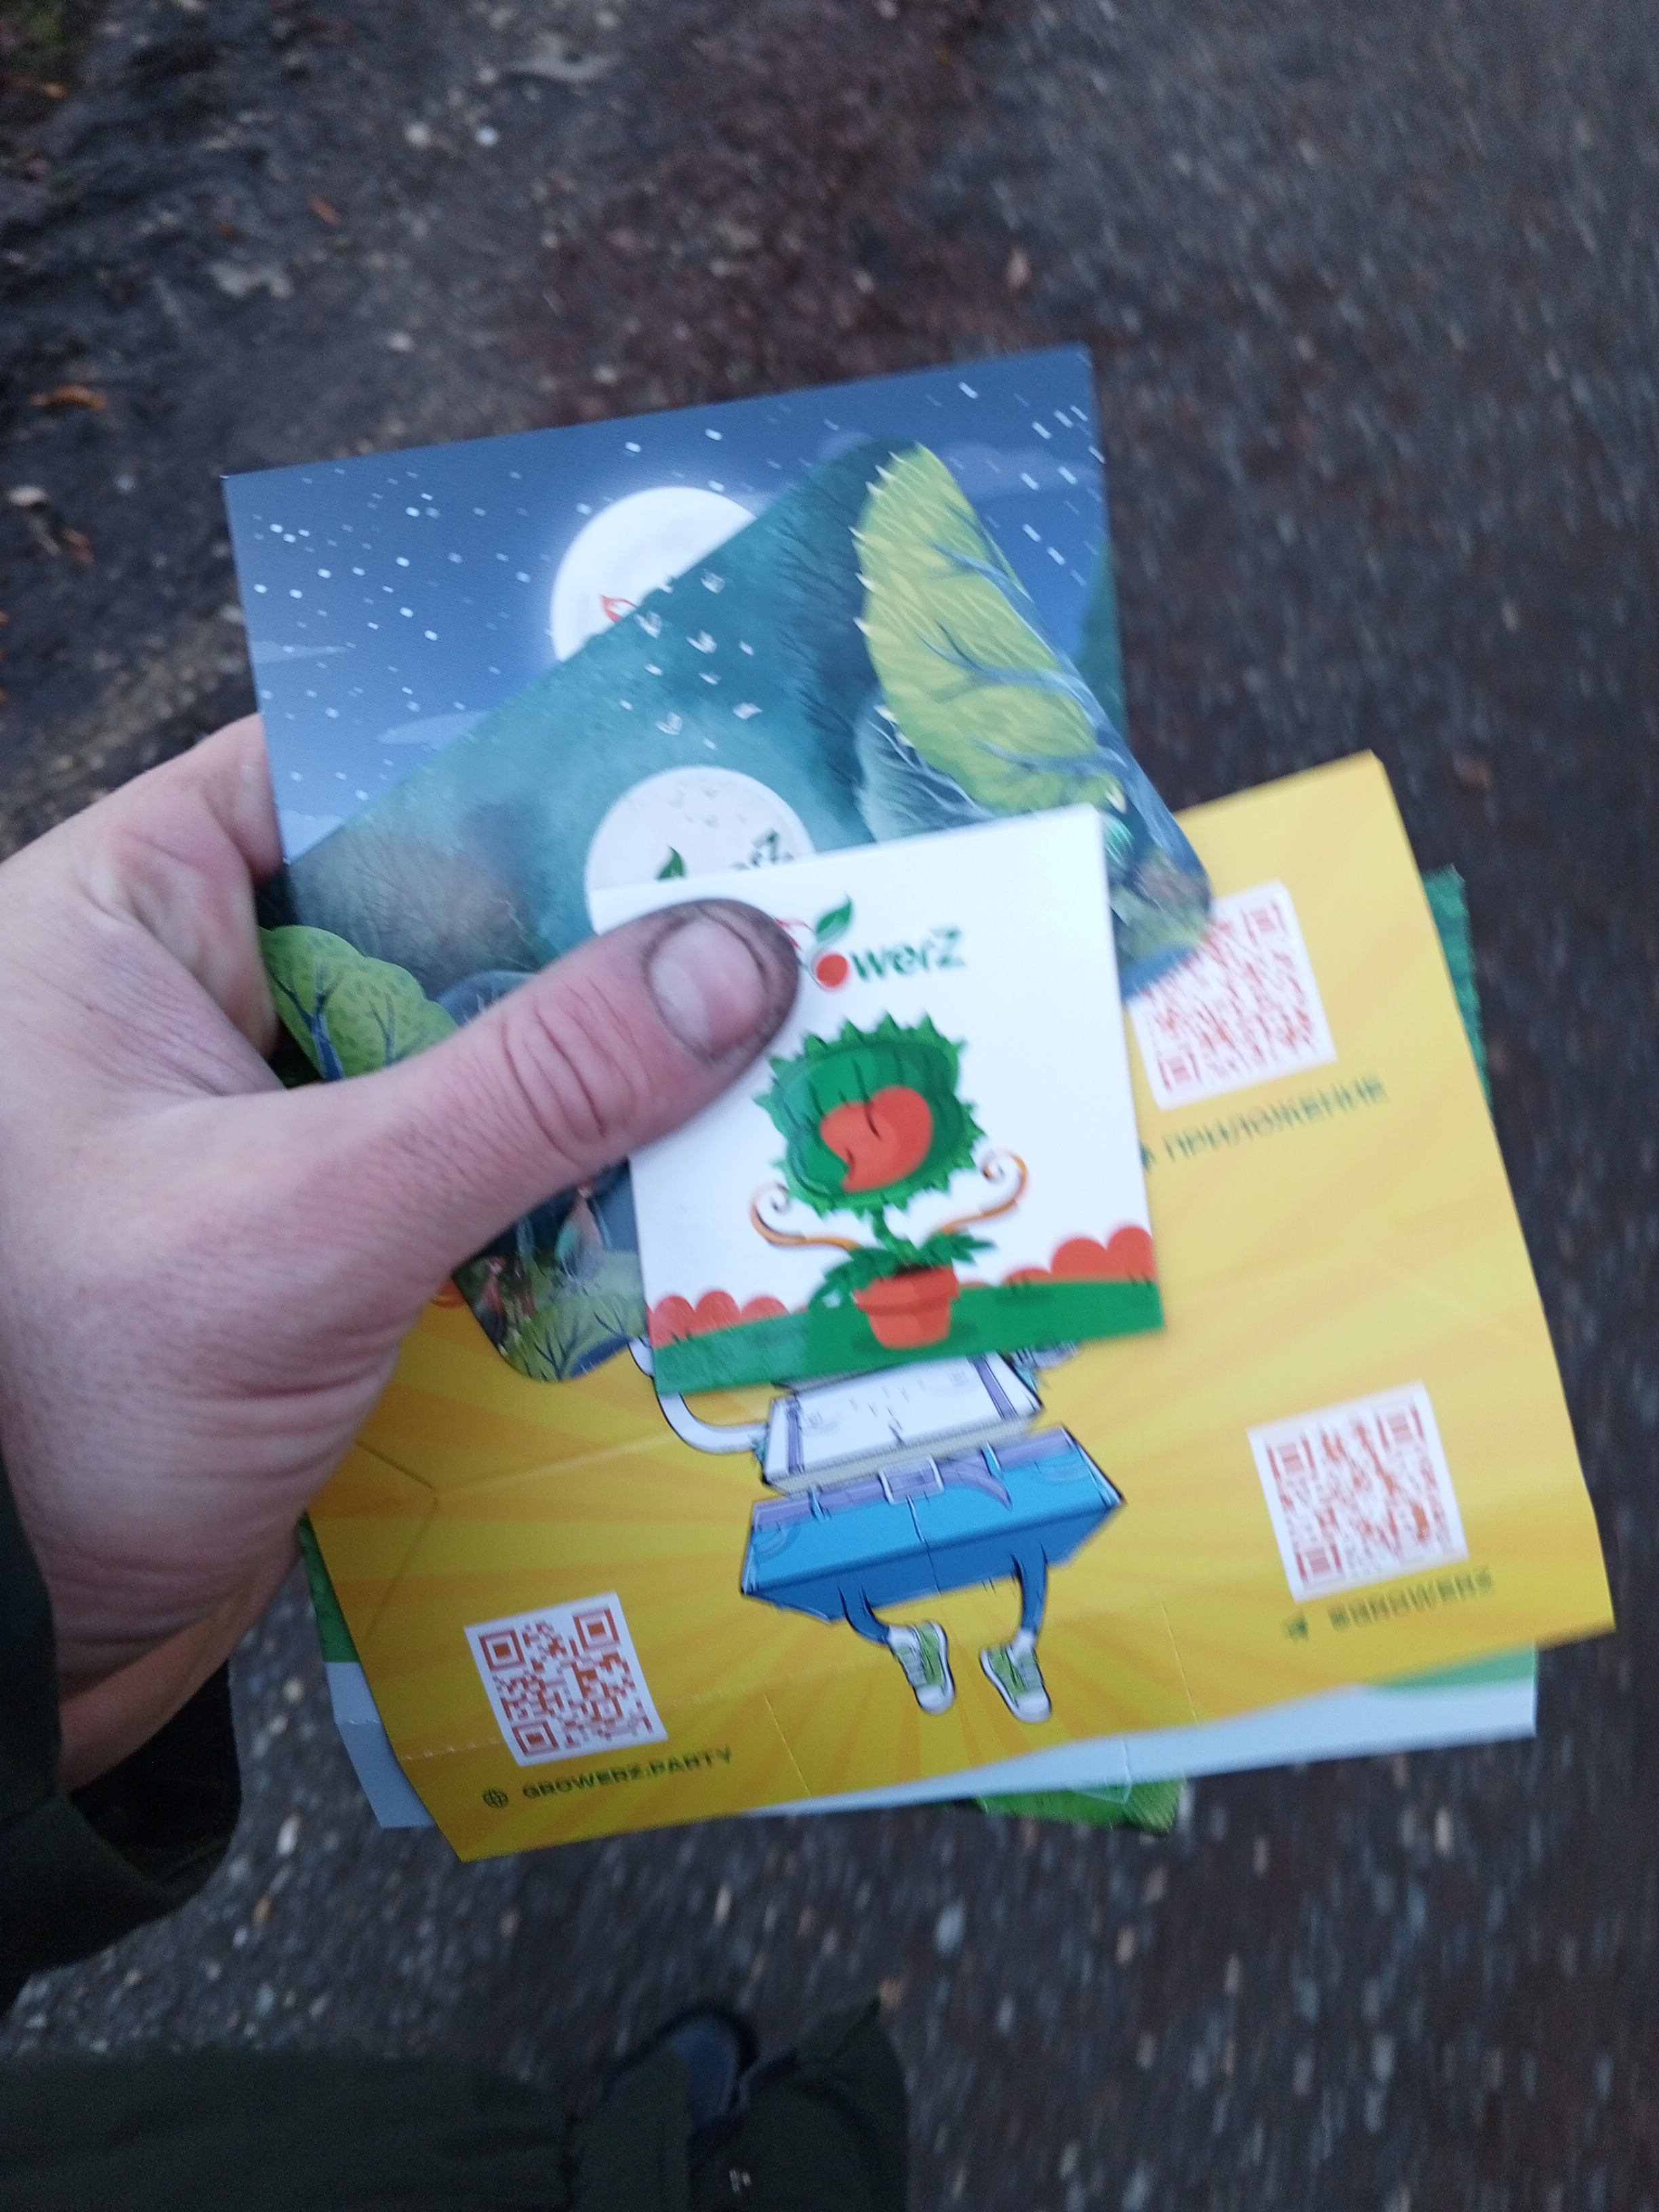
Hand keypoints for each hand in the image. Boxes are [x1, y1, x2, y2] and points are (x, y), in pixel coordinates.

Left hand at [0, 718, 796, 1784]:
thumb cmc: (58, 1396)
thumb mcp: (306, 1216)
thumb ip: (529, 1086)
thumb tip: (738, 959)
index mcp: (134, 918)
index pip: (352, 774)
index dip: (522, 773)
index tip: (700, 793)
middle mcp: (196, 1009)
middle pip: (443, 931)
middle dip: (602, 966)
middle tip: (788, 954)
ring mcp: (259, 1138)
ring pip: (474, 1075)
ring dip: (602, 1107)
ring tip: (777, 1088)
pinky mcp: (310, 1254)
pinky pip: (470, 1193)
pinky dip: (564, 1214)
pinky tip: (687, 1225)